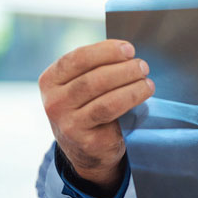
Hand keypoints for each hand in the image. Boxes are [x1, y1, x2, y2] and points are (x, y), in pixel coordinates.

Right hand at [39, 39, 154, 191]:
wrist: (85, 148)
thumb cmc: (89, 107)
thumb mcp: (82, 85)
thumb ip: (96, 67)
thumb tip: (127, 50)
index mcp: (50, 80)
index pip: (77, 59)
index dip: (105, 51)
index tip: (129, 49)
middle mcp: (53, 101)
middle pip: (92, 78)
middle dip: (122, 69)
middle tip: (143, 66)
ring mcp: (66, 122)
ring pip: (103, 96)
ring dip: (130, 85)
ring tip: (147, 81)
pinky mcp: (83, 138)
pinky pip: (110, 113)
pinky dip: (130, 99)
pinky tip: (143, 93)